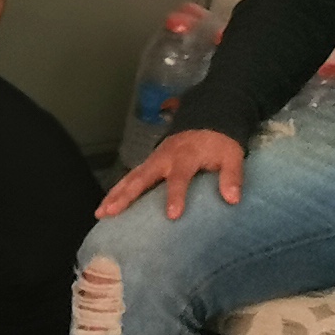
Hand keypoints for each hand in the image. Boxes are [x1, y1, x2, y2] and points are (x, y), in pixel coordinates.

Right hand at [100, 125, 247, 221]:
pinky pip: (130, 177)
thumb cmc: (219, 142)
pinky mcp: (149, 163)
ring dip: (114, 194)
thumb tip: (233, 199)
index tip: (172, 215)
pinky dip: (117, 190)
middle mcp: (164, 158)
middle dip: (125, 195)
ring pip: (130, 177)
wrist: (208, 118)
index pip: (179, 178)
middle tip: (111, 211)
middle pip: (141, 177)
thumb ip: (232, 176)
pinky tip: (108, 205)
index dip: (176, 196)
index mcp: (185, 157)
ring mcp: (153, 160)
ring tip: (101, 212)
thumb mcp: (232, 156)